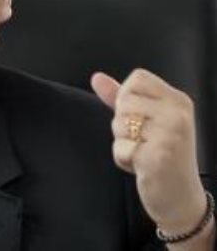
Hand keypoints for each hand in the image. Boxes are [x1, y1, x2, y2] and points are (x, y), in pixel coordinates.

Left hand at [91, 69, 206, 233]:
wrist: (181, 199)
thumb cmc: (163, 156)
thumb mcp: (147, 120)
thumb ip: (120, 97)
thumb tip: (96, 77)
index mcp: (178, 100)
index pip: (138, 77)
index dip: (127, 96)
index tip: (141, 117)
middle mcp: (177, 114)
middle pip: (124, 100)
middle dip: (122, 123)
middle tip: (144, 140)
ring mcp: (170, 134)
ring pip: (119, 124)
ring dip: (123, 142)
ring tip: (144, 152)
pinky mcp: (158, 156)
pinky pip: (120, 148)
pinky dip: (123, 159)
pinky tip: (142, 166)